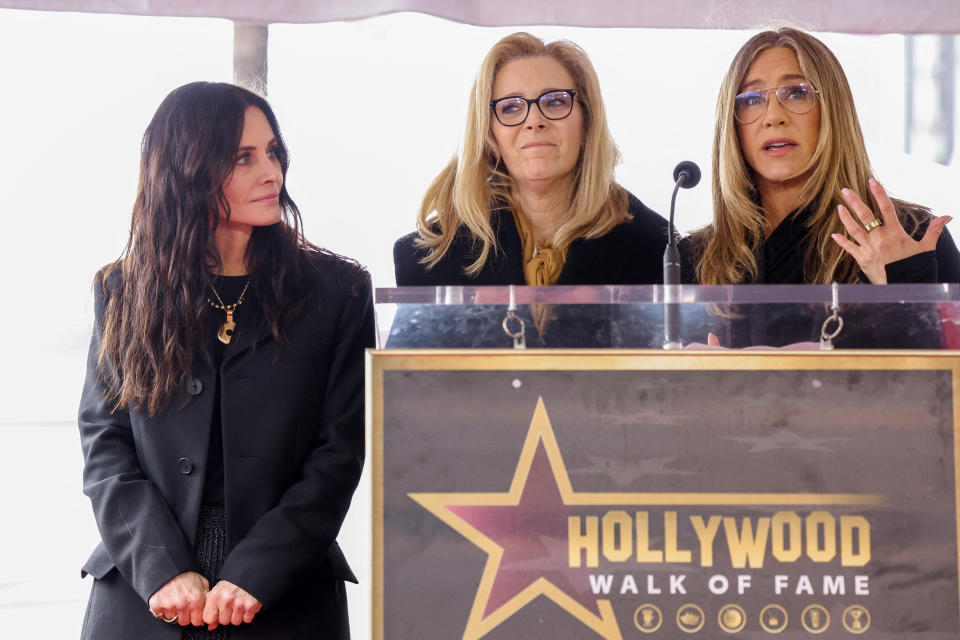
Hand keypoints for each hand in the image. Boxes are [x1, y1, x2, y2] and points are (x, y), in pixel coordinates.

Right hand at [148, 571, 208, 626]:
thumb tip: (209, 607)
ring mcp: (169, 605)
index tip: (194, 613)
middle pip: (185, 622)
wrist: (169, 567)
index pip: (198, 621)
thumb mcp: (202, 582)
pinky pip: (161, 616)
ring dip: (174, 613)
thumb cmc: (186, 575)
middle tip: (183, 605)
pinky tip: (166, 601)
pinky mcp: (157, 605)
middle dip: (185, 615)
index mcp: (196, 600)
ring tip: (174, 601)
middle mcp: (183, 604)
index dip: (195, 617)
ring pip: (173, 620)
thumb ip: (206, 596)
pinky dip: (162, 611)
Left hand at [203, 580, 262, 629]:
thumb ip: (212, 608)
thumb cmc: (234, 582)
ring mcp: (239, 604)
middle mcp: (226, 600)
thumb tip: (211, 626)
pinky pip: (246, 619)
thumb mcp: (219, 591)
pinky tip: (246, 605)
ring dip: (238, 615)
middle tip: (232, 604)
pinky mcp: (250, 606)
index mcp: (215, 595)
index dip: (214, 617)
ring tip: (239, 604)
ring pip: (235, 622)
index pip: (208, 619)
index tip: (218, 611)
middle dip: (228, 615)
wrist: (251, 573)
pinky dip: (248, 614)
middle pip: (223, 622)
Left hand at [831, 178, 951, 283]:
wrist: (903, 286)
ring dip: (845, 218)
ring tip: (839, 207)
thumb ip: (934, 230)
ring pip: (854, 230)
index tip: (871, 181)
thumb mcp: (926, 247)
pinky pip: (849, 248)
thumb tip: (948, 216)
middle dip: (854, 201)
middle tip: (844, 190)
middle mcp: (880, 238)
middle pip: (864, 215)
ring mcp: (869, 249)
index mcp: (895, 233)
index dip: (878, 193)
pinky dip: (841, 242)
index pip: (886, 207)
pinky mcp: (862, 260)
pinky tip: (833, 235)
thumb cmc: (914, 266)